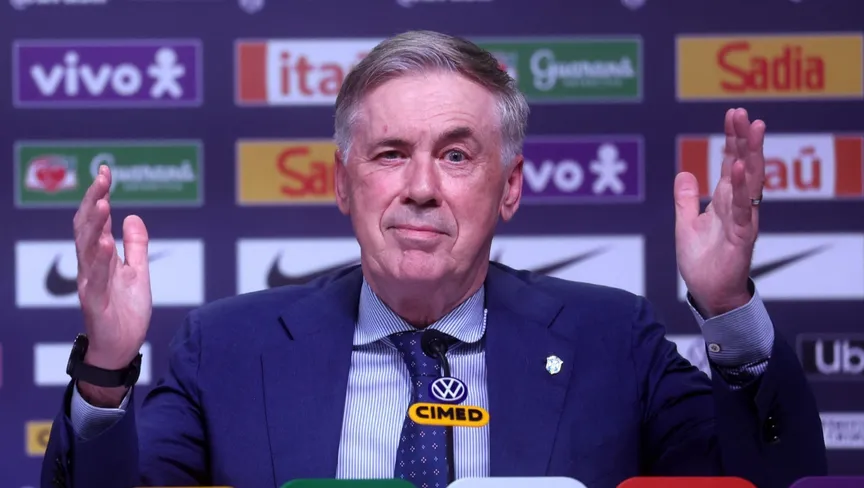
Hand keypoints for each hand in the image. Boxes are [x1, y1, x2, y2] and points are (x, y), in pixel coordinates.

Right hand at [73, 165, 151, 400]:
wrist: (120, 348)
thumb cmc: (125, 311)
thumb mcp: (138, 272)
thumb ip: (136, 246)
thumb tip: (134, 217)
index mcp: (100, 257)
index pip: (95, 220)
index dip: (98, 195)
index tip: (106, 171)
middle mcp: (91, 267)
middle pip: (87, 228)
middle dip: (93, 202)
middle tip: (102, 179)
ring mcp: (91, 284)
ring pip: (88, 250)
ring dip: (95, 226)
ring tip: (103, 203)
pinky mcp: (95, 303)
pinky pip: (96, 279)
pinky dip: (100, 261)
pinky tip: (105, 244)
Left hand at [674, 108, 765, 316]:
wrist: (708, 294)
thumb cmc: (702, 262)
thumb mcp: (685, 224)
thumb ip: (686, 200)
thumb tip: (685, 173)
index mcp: (725, 201)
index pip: (731, 163)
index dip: (732, 140)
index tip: (733, 115)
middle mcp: (737, 205)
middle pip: (744, 164)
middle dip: (743, 138)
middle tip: (743, 112)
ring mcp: (743, 219)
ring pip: (750, 181)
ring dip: (751, 153)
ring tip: (752, 128)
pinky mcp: (742, 236)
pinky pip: (743, 208)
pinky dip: (743, 188)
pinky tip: (742, 167)